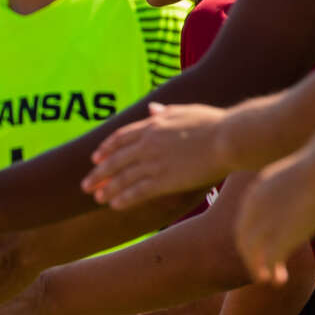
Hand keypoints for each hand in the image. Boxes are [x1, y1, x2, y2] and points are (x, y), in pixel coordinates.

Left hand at [83, 103, 231, 208]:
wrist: (228, 138)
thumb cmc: (214, 123)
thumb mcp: (185, 110)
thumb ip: (165, 112)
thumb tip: (152, 109)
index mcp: (153, 124)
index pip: (121, 138)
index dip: (106, 149)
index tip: (95, 159)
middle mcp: (148, 143)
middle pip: (115, 160)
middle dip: (98, 173)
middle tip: (85, 184)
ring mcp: (154, 162)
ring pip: (123, 178)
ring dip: (108, 189)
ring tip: (97, 198)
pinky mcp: (164, 180)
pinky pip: (138, 191)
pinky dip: (124, 198)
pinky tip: (114, 205)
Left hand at [236, 156, 314, 285]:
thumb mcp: (300, 173)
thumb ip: (299, 185)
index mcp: (256, 192)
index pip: (246, 219)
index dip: (251, 234)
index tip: (259, 245)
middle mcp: (252, 210)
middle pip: (244, 238)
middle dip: (250, 254)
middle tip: (259, 266)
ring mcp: (262, 225)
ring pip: (252, 253)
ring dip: (257, 268)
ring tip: (267, 278)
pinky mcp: (276, 239)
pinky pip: (268, 262)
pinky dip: (270, 273)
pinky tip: (278, 281)